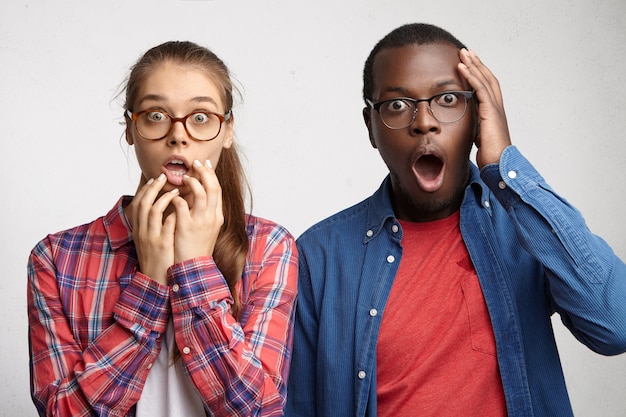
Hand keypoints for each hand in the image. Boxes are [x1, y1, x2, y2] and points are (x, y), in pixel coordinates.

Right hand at [126, 174, 179, 284]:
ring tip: (176, 190)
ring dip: (164, 197)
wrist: (158, 280)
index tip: (154, 180)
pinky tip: (182, 207)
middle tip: (164, 177)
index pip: (138, 204)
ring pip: (153, 211)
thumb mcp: (149, 240)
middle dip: (153, 187)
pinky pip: (166, 225)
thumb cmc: (157, 258)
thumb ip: (153, 225)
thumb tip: (161, 208)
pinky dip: (173, 213)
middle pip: (143, 203)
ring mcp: (151, 238)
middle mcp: (142, 232)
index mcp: (138, 230)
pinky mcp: (162, 244)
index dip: (145, 190)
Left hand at [171, 159, 223, 263]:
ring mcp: (201, 222)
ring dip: (193, 181)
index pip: (218, 190)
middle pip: (213, 187)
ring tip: (184, 177)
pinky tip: (172, 195)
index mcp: (217, 216)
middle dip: (205, 172)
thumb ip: (203, 211)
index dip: (212, 175)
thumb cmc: (197, 248)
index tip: (205, 164)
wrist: (194, 267)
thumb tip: (195, 194)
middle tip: (195, 162)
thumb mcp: (206, 229)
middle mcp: (212, 217)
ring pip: (201, 193)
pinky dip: (177, 197)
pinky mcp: (187, 227)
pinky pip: (182, 205)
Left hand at [458, 48, 511, 168]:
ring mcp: (495, 108)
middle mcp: (497, 107)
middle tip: (466, 51)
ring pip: (485, 79)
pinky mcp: (490, 112)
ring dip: (474, 64)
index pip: (487, 87)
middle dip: (477, 63)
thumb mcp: (479, 136)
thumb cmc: (490, 155)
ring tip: (463, 53)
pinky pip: (480, 89)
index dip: (479, 74)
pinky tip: (462, 67)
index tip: (470, 63)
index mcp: (494, 112)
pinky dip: (471, 76)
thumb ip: (474, 126)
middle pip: (487, 78)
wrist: (499, 164)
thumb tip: (466, 125)